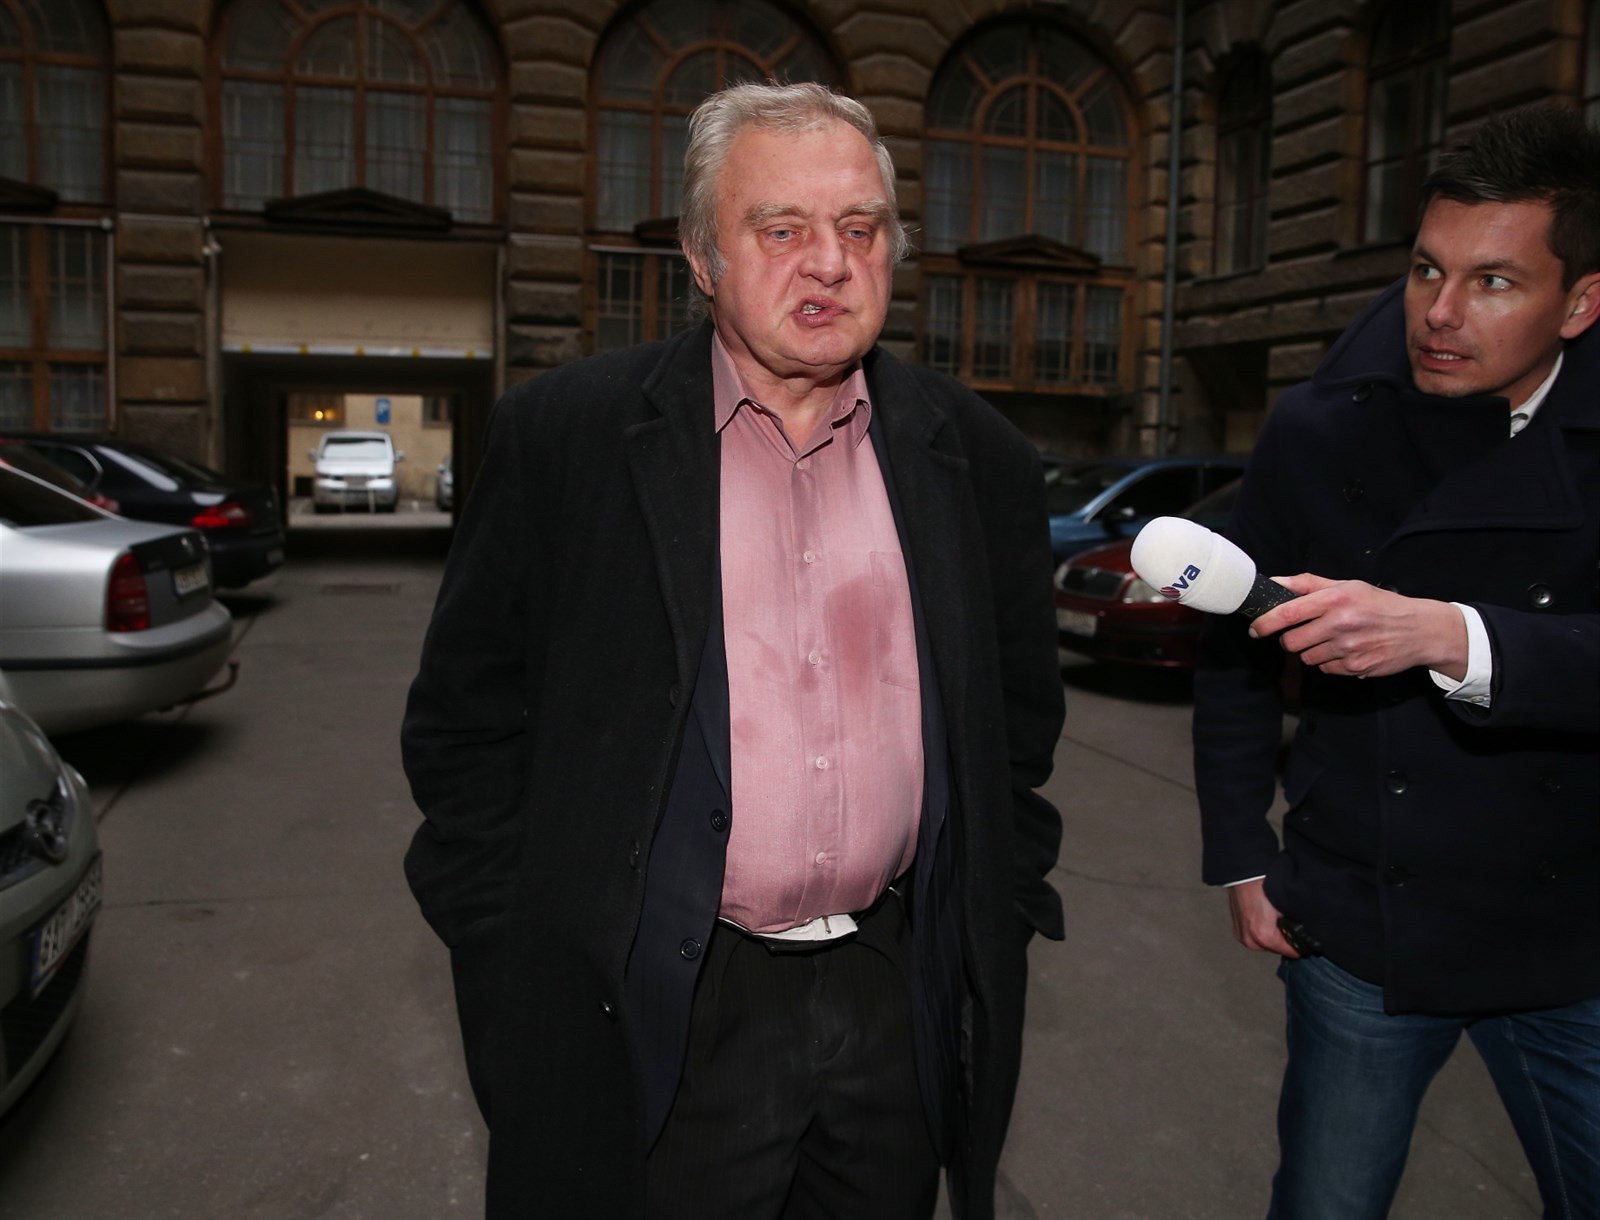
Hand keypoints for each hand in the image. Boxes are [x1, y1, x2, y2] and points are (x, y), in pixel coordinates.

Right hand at [1227, 879, 1297, 956]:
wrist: (1244, 874)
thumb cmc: (1262, 884)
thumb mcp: (1286, 905)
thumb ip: (1296, 923)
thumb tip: (1303, 932)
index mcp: (1263, 935)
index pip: (1291, 952)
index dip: (1301, 945)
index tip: (1307, 940)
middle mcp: (1250, 939)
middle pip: (1277, 950)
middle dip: (1285, 941)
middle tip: (1291, 926)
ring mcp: (1241, 935)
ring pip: (1265, 945)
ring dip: (1273, 937)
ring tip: (1278, 921)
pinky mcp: (1237, 929)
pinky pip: (1255, 938)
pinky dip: (1262, 932)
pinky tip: (1266, 919)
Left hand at [1248, 574, 1466, 680]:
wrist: (1420, 630)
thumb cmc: (1379, 604)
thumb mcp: (1347, 586)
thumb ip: (1308, 584)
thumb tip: (1274, 582)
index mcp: (1335, 599)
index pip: (1287, 613)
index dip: (1264, 623)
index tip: (1255, 628)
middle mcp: (1340, 624)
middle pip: (1291, 642)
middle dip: (1291, 639)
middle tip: (1305, 632)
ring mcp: (1348, 649)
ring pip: (1306, 658)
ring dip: (1312, 651)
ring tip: (1332, 640)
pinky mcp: (1355, 668)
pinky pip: (1325, 669)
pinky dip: (1329, 662)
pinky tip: (1346, 651)